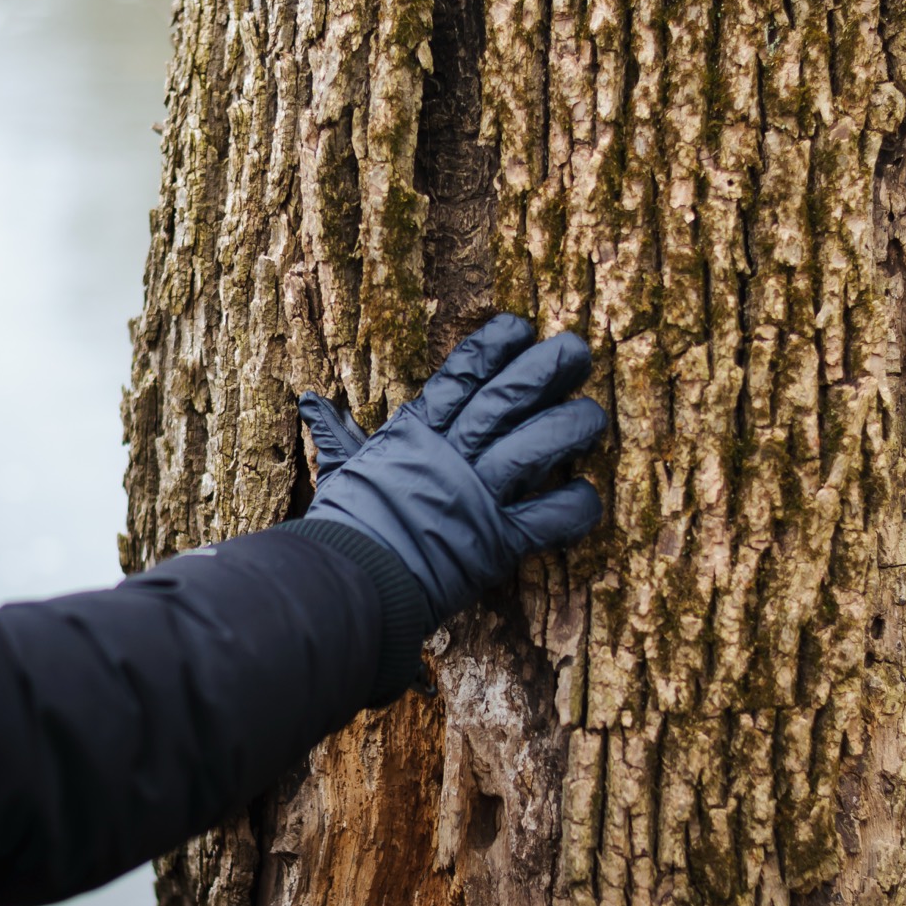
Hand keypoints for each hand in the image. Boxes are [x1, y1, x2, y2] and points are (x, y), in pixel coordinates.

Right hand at [297, 314, 606, 629]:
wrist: (351, 578)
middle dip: (546, 371)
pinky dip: (574, 506)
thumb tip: (311, 401)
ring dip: (570, 427)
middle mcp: (451, 456)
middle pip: (507, 400)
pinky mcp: (497, 541)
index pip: (461, 378)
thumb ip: (339, 435)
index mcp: (416, 434)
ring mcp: (477, 496)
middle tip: (577, 350)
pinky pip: (549, 518)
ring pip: (536, 447)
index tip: (520, 327)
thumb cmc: (344, 525)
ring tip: (594, 415)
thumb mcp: (342, 469)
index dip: (493, 348)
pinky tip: (587, 494)